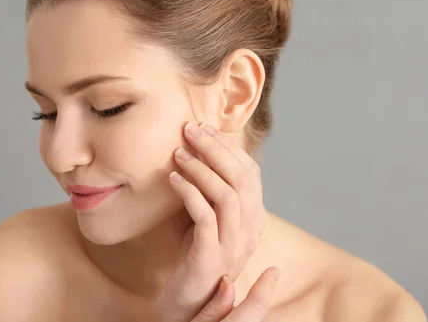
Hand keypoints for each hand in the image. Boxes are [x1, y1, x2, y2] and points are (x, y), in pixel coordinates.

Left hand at [155, 122, 268, 321]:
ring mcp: (234, 245)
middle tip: (190, 130)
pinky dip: (189, 192)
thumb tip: (200, 149)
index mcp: (255, 219)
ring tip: (178, 153)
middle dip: (215, 149)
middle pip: (242, 178)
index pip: (251, 173)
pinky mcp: (212, 256)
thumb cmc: (196, 254)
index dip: (228, 148)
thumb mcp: (210, 218)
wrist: (187, 299)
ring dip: (201, 168)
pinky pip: (205, 215)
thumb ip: (213, 190)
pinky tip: (172, 179)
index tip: (205, 128)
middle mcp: (251, 231)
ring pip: (227, 194)